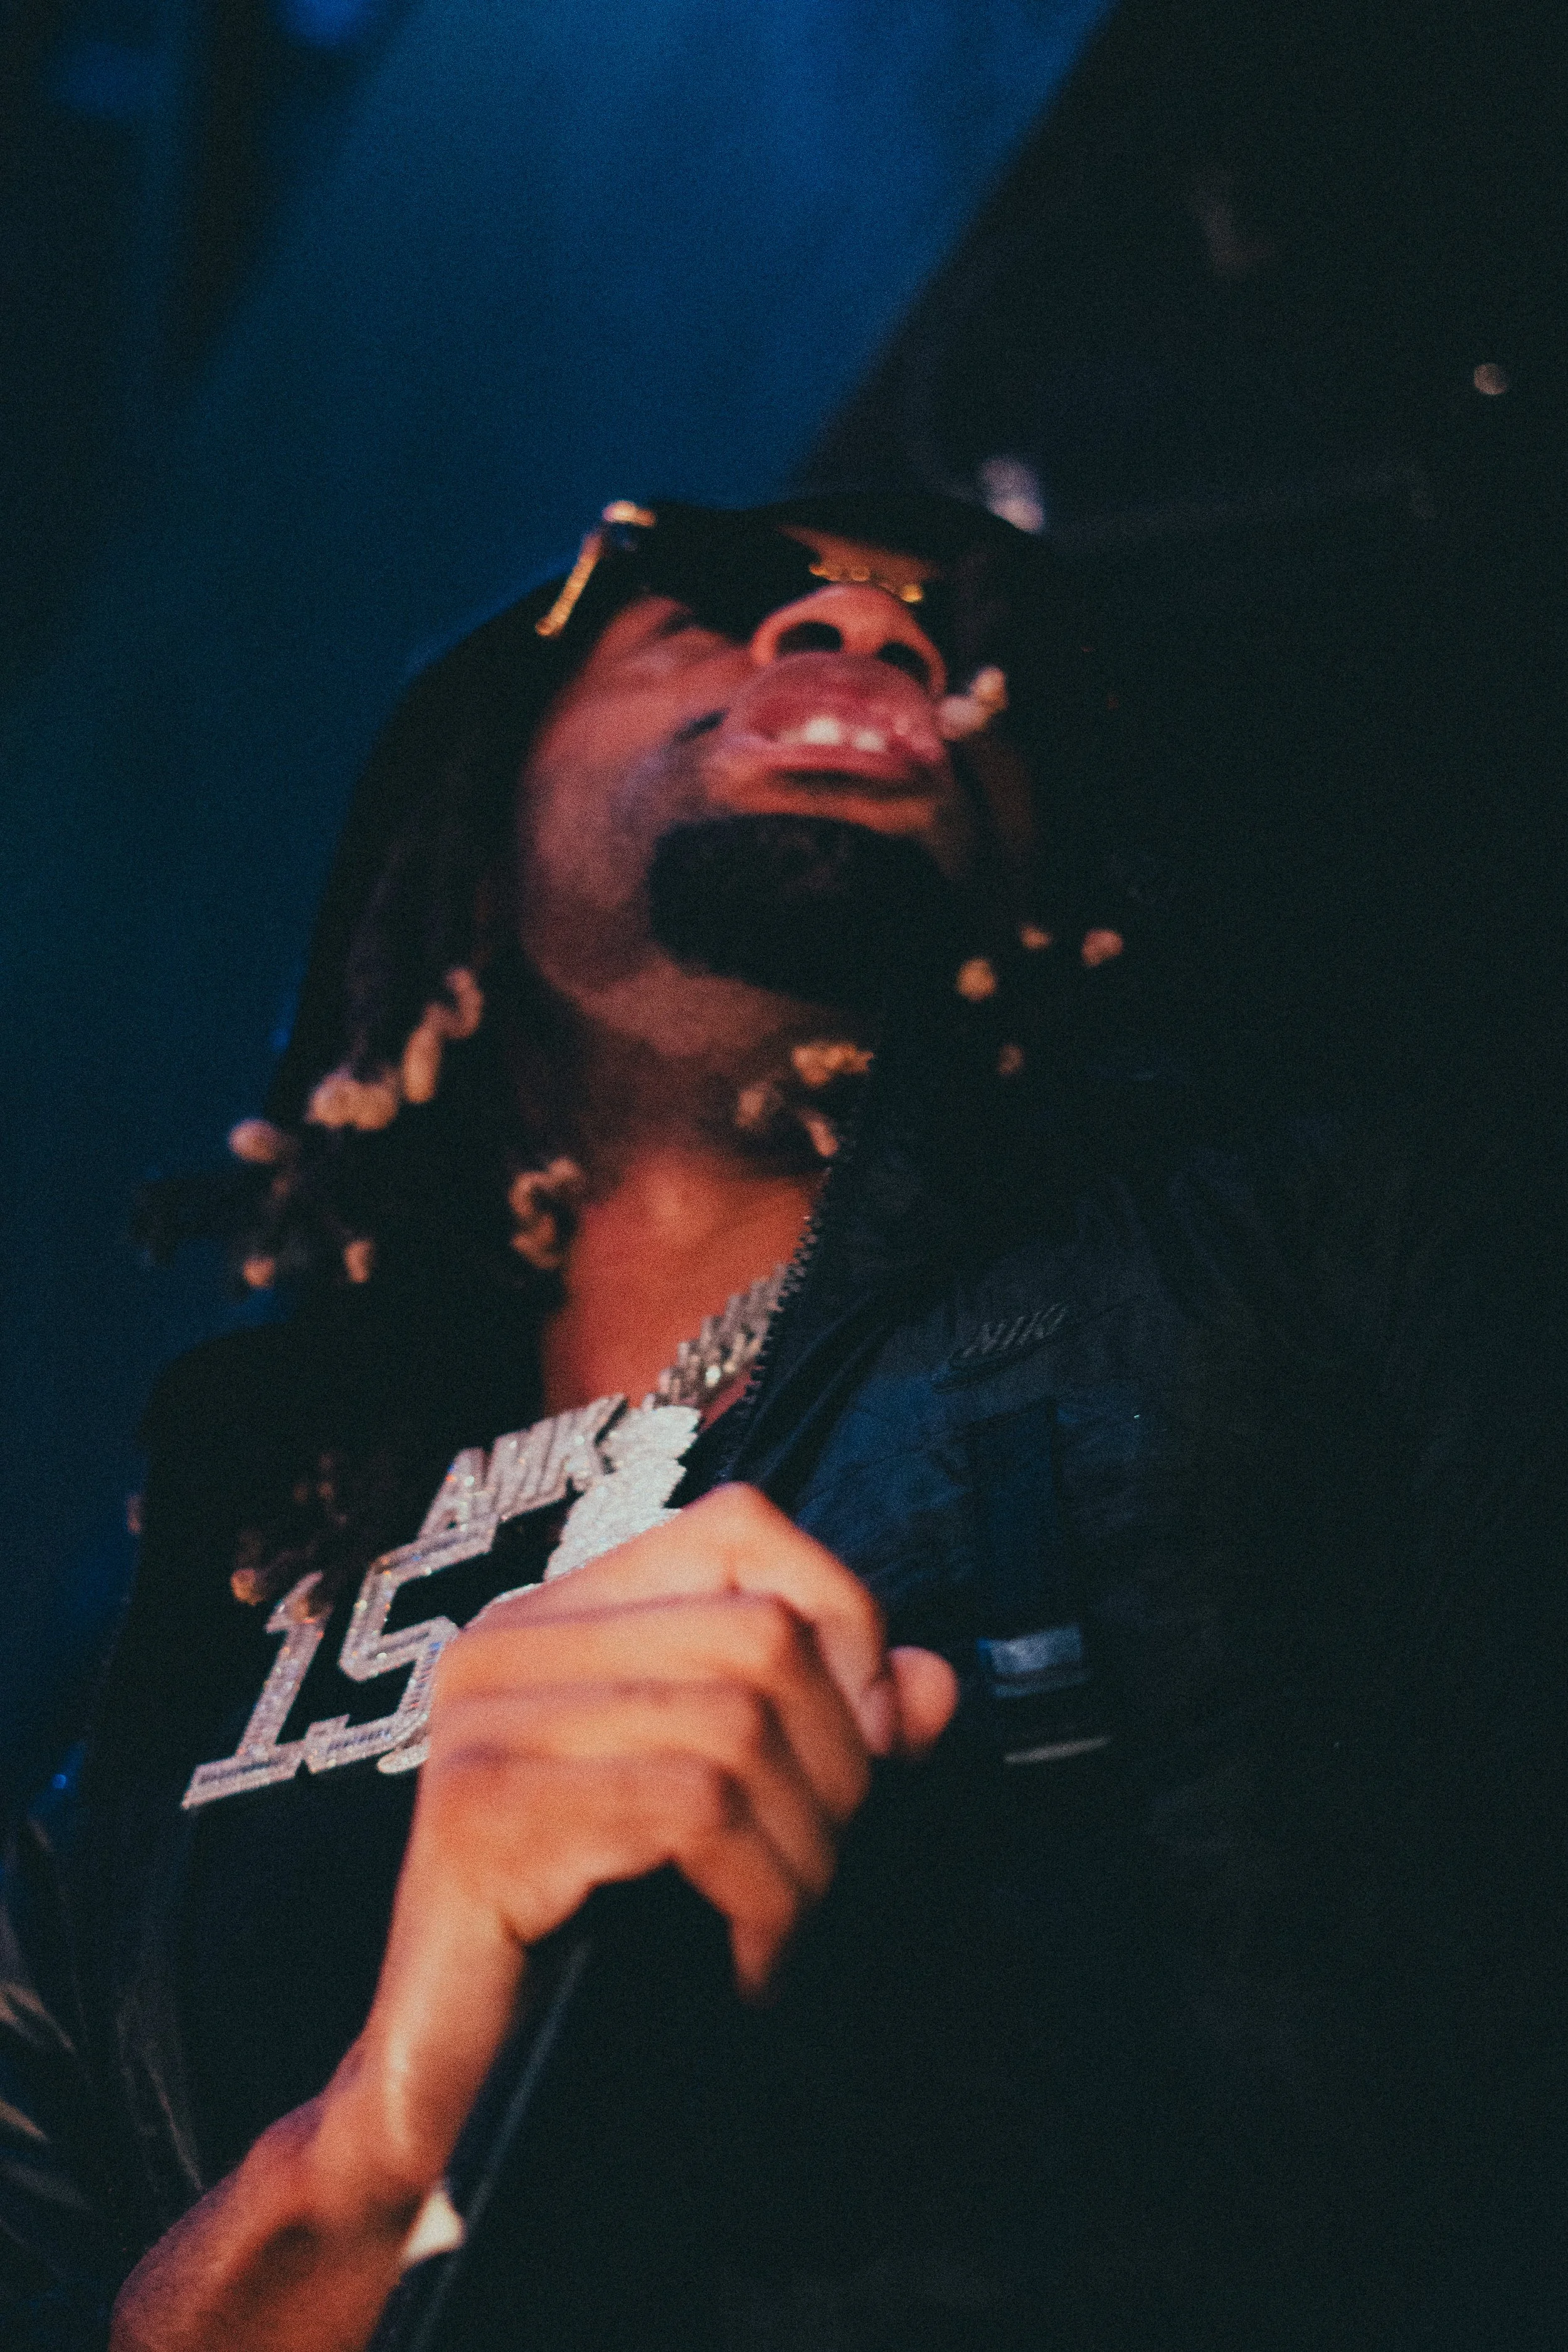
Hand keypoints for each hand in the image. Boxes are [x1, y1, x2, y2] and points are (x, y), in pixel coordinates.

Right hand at [315, 1484, 957, 2215]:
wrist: (461, 2101)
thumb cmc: (603, 1951)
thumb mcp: (739, 1817)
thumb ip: (834, 1733)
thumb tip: (930, 1681)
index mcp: (562, 1618)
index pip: (738, 1526)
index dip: (840, 1616)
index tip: (876, 1741)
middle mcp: (509, 1644)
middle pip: (760, 1633)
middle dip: (839, 1765)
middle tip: (825, 1870)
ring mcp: (484, 1723)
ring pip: (738, 1724)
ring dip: (804, 1853)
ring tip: (788, 1927)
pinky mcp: (483, 1814)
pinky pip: (694, 1810)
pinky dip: (759, 1899)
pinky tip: (750, 1968)